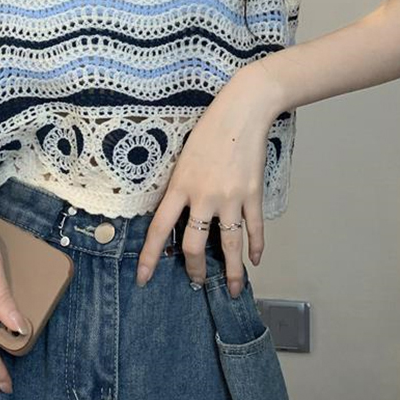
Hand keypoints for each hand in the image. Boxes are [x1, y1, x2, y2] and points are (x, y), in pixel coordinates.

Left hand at [135, 66, 282, 296]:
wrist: (242, 112)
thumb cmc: (209, 130)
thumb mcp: (182, 158)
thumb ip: (179, 188)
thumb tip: (178, 216)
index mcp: (180, 186)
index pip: (159, 229)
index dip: (150, 257)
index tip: (143, 278)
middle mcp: (203, 196)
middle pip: (194, 245)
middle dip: (194, 270)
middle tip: (195, 282)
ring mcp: (230, 197)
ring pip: (228, 245)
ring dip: (230, 271)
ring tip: (232, 288)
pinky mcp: (253, 194)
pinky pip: (254, 228)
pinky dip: (256, 247)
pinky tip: (254, 260)